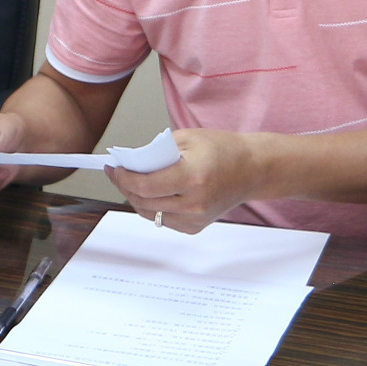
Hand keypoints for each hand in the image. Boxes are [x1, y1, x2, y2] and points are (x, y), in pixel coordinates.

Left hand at [107, 130, 257, 234]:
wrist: (252, 170)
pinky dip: (152, 207)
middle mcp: (194, 202)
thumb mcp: (188, 139)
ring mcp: (196, 218)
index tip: (114, 168)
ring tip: (128, 182)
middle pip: (144, 202)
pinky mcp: (196, 227)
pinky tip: (149, 193)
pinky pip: (164, 220)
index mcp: (193, 177)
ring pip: (151, 214)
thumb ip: (158, 151)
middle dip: (125, 187)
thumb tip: (132, 163)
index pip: (146, 186)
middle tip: (117, 173)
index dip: (124, 178)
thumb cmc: (224, 150)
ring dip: (136, 199)